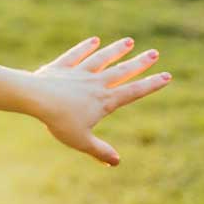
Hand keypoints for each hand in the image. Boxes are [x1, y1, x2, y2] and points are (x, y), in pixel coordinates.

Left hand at [25, 36, 172, 166]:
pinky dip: (85, 48)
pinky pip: (76, 55)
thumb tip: (116, 162)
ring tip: (129, 41)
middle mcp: (95, 84)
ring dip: (116, 50)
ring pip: (101, 59)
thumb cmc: (59, 121)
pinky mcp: (61, 67)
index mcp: (104, 101)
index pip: (132, 92)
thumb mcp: (81, 141)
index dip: (151, 85)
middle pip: (121, 71)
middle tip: (155, 53)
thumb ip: (100, 151)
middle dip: (140, 63)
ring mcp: (78, 73)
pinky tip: (94, 41)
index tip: (167, 76)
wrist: (36, 98)